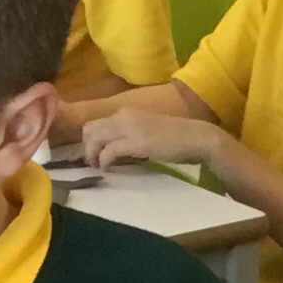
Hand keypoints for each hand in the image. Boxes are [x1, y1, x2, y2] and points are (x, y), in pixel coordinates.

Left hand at [82, 108, 221, 170]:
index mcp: (126, 112)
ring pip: (94, 139)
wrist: (195, 137)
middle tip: (94, 162)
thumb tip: (114, 151)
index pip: (95, 123)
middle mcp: (122, 116)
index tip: (94, 154)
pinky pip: (108, 152)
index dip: (90, 140)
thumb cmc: (175, 138)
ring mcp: (128, 128)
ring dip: (92, 155)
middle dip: (87, 148)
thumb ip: (129, 136)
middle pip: (89, 130)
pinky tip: (108, 169)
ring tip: (99, 167)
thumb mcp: (146, 131)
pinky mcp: (134, 142)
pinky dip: (104, 162)